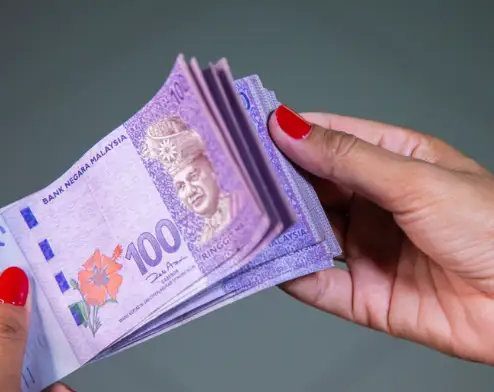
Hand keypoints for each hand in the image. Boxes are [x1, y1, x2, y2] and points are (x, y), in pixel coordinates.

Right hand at [269, 105, 493, 364]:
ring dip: (280, 230)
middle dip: (277, 185)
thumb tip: (290, 128)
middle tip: (235, 179)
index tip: (249, 131)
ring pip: (311, 236)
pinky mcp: (367, 295)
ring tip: (243, 220)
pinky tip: (271, 265)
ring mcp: (370, 250)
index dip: (290, 134)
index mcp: (394, 164)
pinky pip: (321, 285)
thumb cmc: (493, 229)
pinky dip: (293, 276)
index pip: (330, 141)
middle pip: (314, 190)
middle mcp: (376, 205)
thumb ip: (347, 159)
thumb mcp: (414, 181)